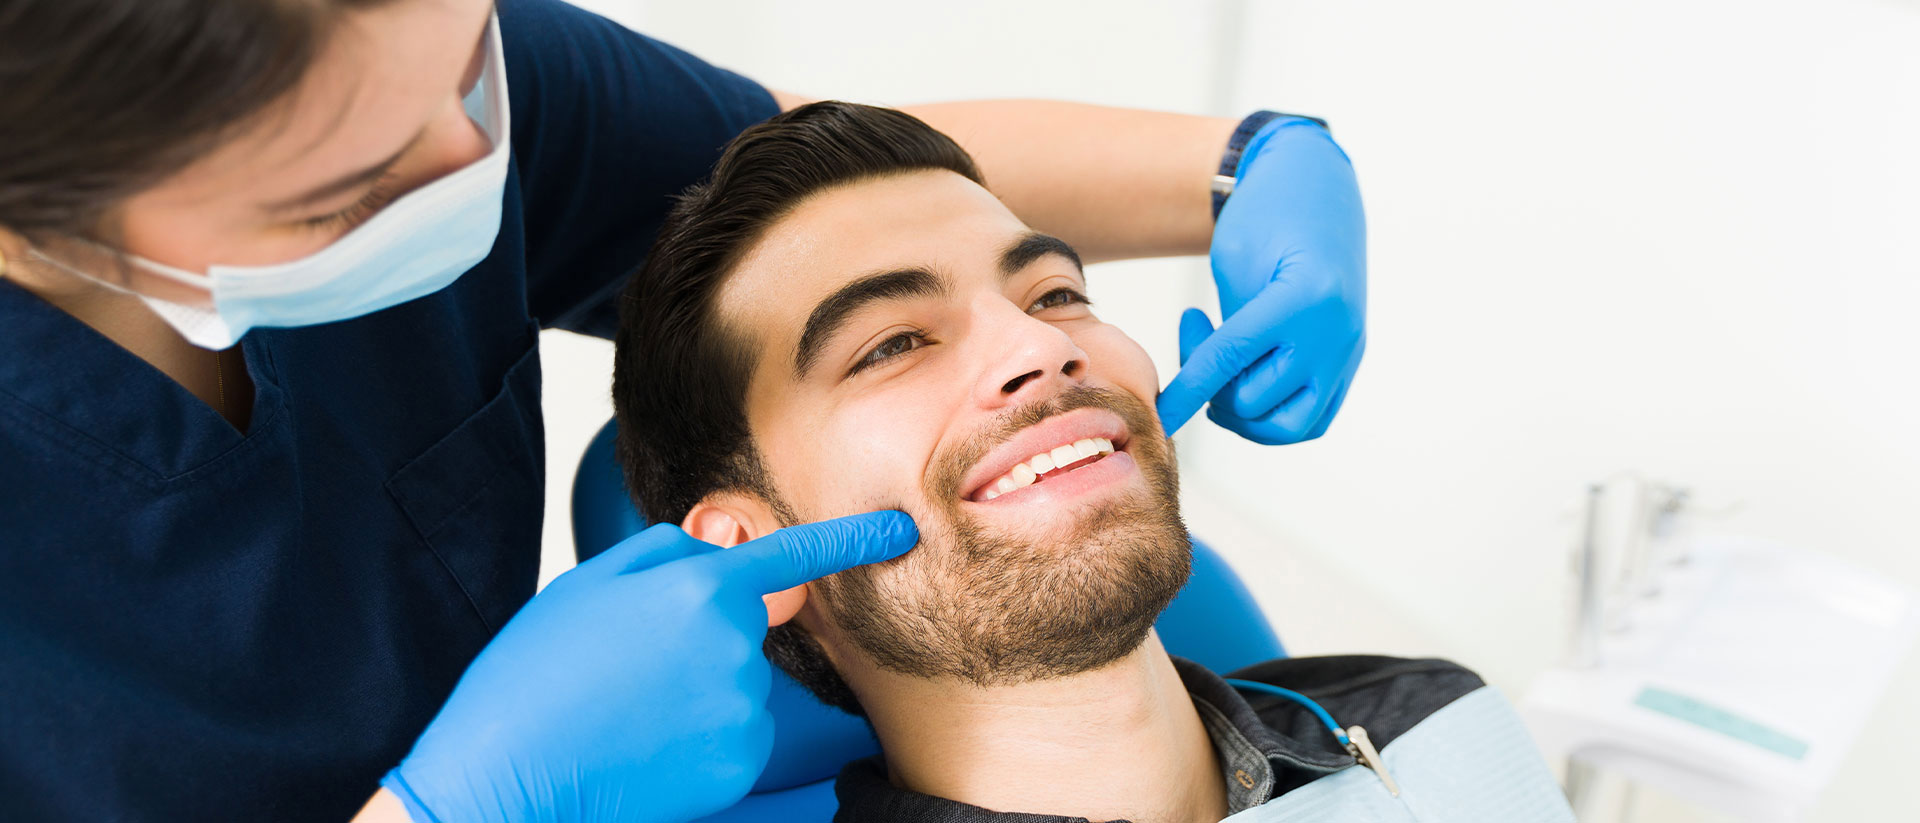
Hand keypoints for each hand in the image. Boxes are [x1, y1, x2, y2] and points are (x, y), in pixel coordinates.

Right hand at [381, 512, 917, 822]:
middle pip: (741, 630)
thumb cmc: (535, 675)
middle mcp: (735, 647)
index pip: (792, 558)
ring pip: (736, 686)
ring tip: (625, 711)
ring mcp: (741, 710)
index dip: (852, 539)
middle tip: (626, 668)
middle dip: (699, 640)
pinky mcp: (739, 765)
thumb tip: (716, 555)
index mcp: (698, 590)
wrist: (504, 772)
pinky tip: (645, 748)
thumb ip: (665, 556)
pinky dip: (699, 742)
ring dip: (695, 694)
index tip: (899, 530)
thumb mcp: (589, 585)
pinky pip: (734, 736)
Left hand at [1157, 118, 1365, 443]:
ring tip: (1223, 364)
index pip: (1231, 359)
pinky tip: (1247, 378)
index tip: (1159, 415)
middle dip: (1211, 383)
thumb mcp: (1234, 261)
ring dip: (1242, 408)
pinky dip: (1273, 416)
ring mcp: (1349, 352)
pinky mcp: (1350, 362)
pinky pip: (1311, 420)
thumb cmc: (1266, 213)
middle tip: (1196, 329)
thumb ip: (1228, 330)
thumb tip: (1212, 393)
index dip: (1188, 390)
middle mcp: (1337, 334)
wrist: (1318, 184)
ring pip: (1286, 425)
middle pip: (1254, 400)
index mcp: (1306, 299)